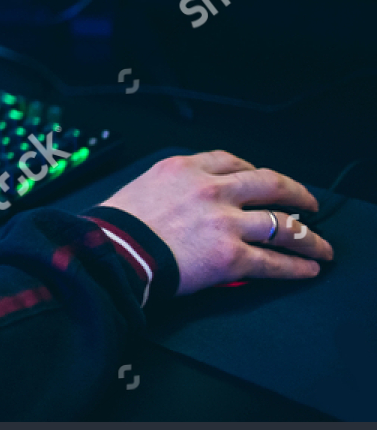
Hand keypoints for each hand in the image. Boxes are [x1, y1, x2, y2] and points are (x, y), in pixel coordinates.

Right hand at [102, 151, 333, 295]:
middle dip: (296, 193)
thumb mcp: (141, 187)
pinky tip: (308, 268)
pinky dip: (297, 266)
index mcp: (184, 168)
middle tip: (308, 203)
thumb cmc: (115, 227)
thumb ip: (170, 188)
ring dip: (308, 236)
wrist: (109, 253)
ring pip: (281, 224)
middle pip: (269, 183)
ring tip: (320, 245)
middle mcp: (211, 190)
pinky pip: (274, 261)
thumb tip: (185, 203)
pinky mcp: (231, 256)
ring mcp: (224, 222)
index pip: (231, 160)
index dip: (254, 170)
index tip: (262, 179)